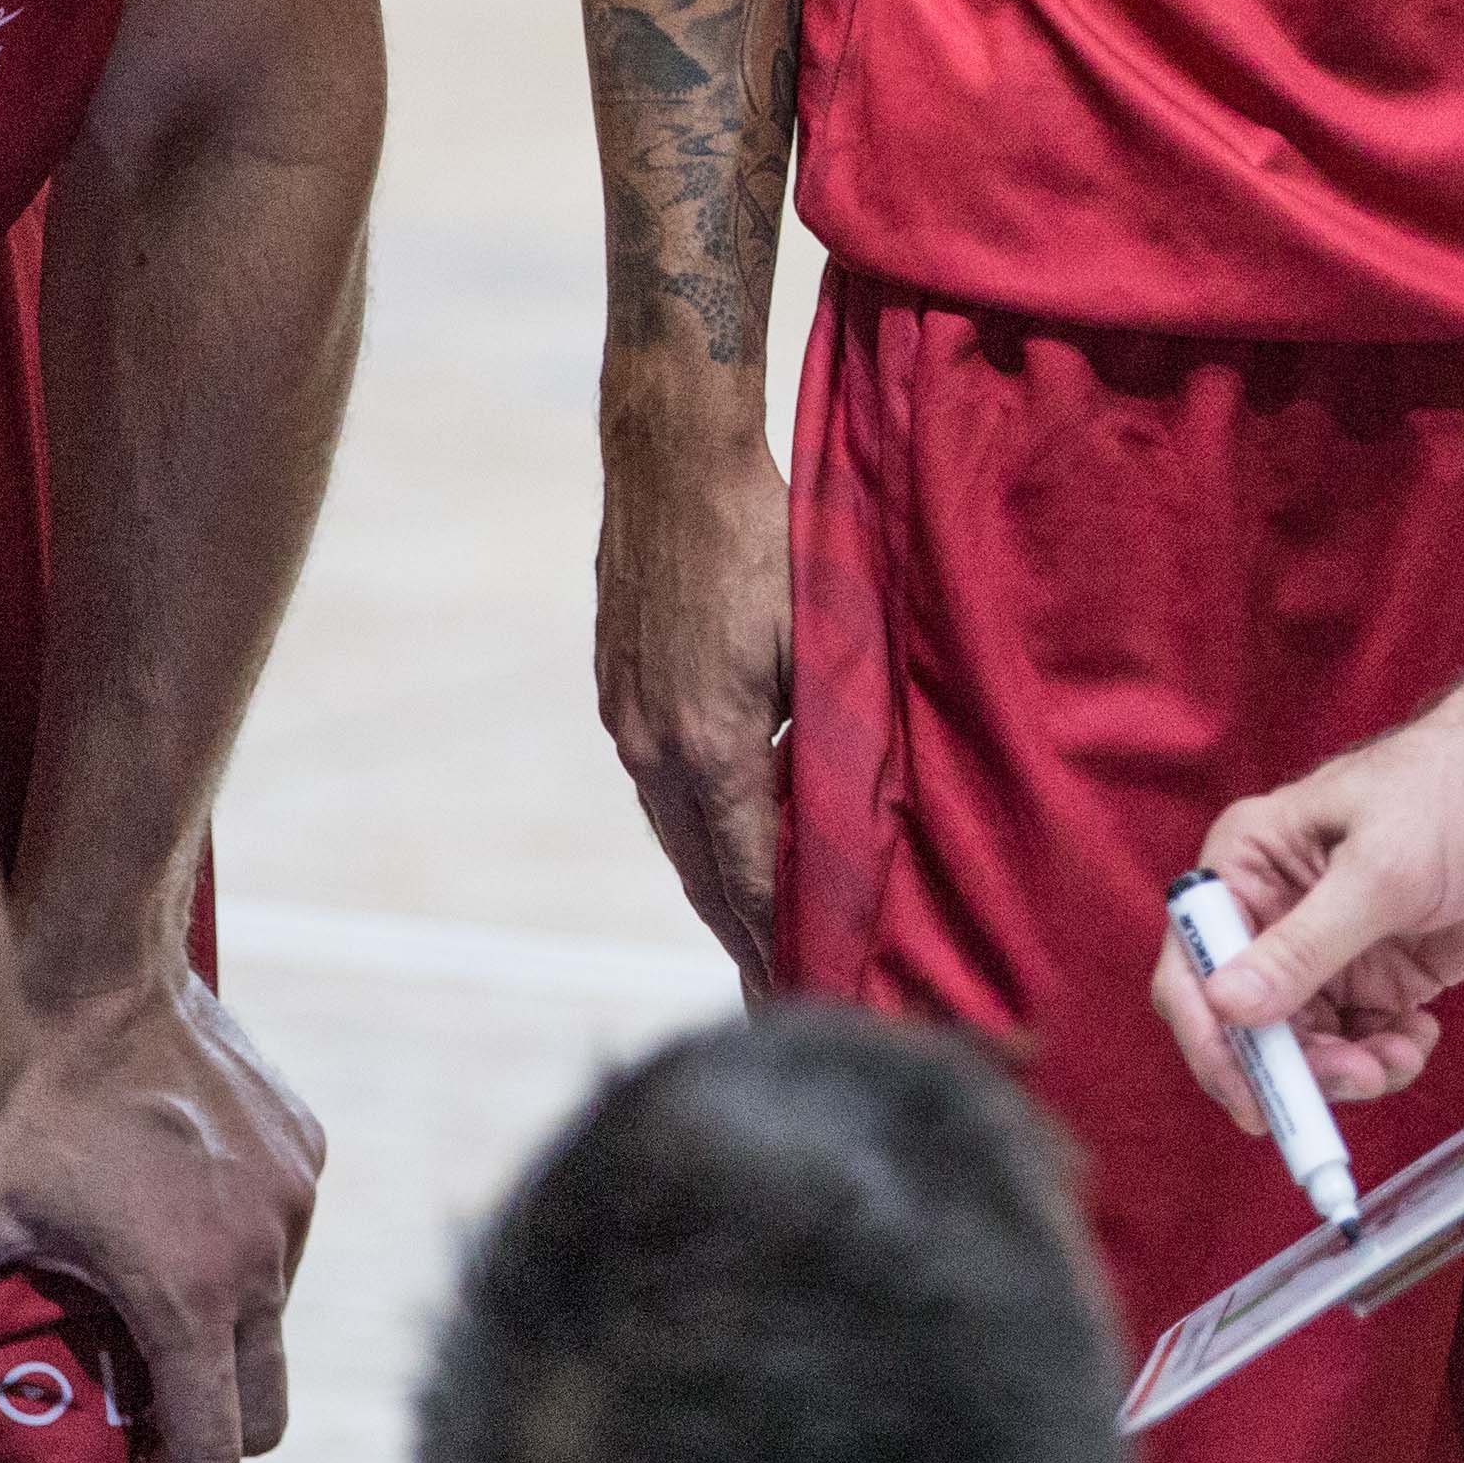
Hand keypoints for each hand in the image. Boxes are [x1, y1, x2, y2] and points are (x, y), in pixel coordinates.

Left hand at [0, 969, 324, 1462]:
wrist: (101, 966)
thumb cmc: (26, 1095)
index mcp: (189, 1290)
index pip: (217, 1443)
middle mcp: (264, 1251)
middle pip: (270, 1405)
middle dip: (211, 1432)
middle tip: (145, 1423)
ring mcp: (293, 1197)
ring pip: (277, 1315)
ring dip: (225, 1337)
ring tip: (151, 1312)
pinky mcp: (304, 1148)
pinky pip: (284, 1236)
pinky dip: (241, 1256)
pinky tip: (177, 1220)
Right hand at [596, 420, 791, 991]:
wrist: (672, 461)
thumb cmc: (767, 536)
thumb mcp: (819, 635)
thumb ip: (828, 731)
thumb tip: (845, 811)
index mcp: (711, 745)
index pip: (752, 875)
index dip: (781, 940)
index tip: (809, 993)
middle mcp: (654, 748)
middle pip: (704, 875)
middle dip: (745, 942)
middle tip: (778, 1001)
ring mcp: (627, 722)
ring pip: (677, 837)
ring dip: (719, 890)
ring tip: (759, 943)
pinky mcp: (618, 695)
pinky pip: (660, 793)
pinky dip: (697, 834)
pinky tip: (727, 847)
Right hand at [1152, 713, 1463, 1120]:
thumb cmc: (1461, 785)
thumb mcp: (1382, 871)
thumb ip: (1305, 946)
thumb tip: (1227, 1006)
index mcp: (1249, 862)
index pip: (1195, 967)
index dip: (1214, 1041)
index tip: (1255, 1100)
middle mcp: (1278, 910)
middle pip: (1248, 1022)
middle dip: (1295, 1064)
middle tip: (1357, 1080)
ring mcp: (1331, 946)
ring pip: (1306, 1044)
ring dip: (1346, 1069)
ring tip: (1399, 1056)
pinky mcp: (1383, 971)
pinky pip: (1361, 1041)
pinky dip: (1385, 1056)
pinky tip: (1420, 1036)